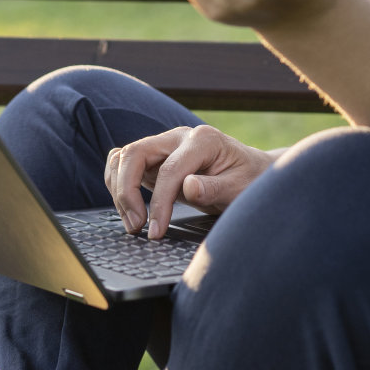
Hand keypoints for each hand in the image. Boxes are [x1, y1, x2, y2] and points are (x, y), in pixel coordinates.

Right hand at [104, 124, 274, 238]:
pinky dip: (118, 185)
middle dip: (127, 192)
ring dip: (119, 191)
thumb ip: (214, 188)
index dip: (159, 203)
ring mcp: (163, 145)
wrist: (250, 173)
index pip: (169, 170)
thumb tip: (188, 187)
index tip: (156, 231)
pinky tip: (130, 209)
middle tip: (136, 227)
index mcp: (202, 140)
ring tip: (134, 224)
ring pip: (123, 158)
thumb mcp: (239, 188)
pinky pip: (124, 165)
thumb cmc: (247, 180)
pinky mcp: (154, 159)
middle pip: (135, 154)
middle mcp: (178, 137)